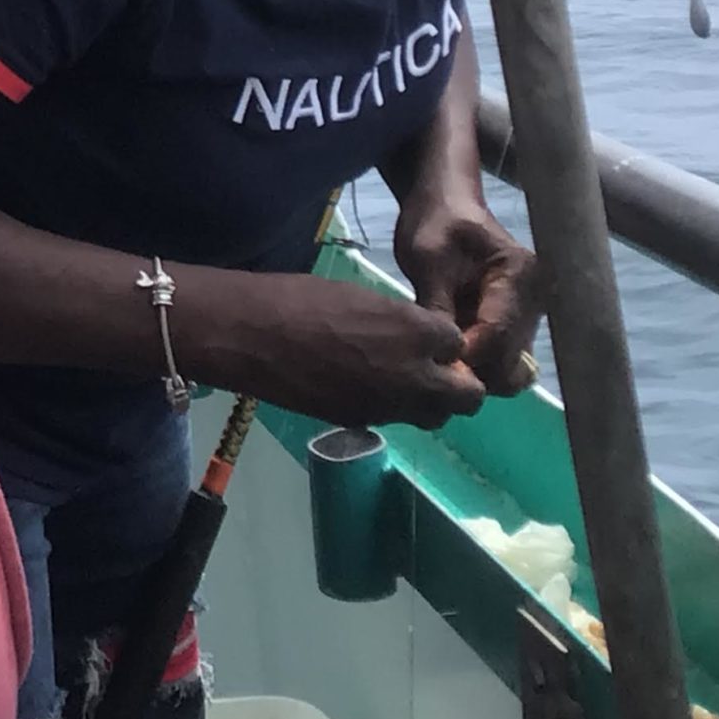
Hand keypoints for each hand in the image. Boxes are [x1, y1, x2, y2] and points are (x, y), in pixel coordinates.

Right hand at [202, 274, 489, 432]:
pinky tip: (363, 387)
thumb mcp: (362, 297)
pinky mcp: (361, 422)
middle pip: (466, 396)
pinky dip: (391, 407)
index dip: (445, 343)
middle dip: (457, 383)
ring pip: (434, 416)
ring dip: (428, 401)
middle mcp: (414, 375)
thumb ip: (401, 322)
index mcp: (417, 332)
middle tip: (433, 370)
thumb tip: (417, 337)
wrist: (252, 335)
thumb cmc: (301, 300)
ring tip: (398, 381)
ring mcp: (389, 405)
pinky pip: (394, 420)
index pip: (460, 345)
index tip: (429, 339)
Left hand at [393, 191, 539, 395]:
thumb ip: (436, 304)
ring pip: (510, 366)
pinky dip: (479, 364)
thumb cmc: (436, 222)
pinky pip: (502, 357)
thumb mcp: (427, 257)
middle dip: (475, 371)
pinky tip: (449, 358)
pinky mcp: (516, 324)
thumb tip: (443, 355)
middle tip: (433, 369)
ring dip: (477, 372)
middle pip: (512, 358)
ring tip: (439, 363)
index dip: (468, 355)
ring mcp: (529, 314)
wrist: (447, 203)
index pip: (499, 331)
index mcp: (518, 274)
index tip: (434, 364)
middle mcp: (535, 298)